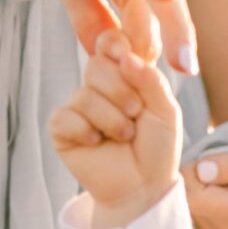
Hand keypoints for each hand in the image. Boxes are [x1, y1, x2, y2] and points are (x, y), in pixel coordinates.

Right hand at [48, 20, 181, 228]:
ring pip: (84, 95)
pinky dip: (86, 132)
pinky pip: (65, 117)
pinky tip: (97, 143)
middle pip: (96, 65)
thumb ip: (151, 80)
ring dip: (111, 120)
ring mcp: (78, 105)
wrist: (144, 186)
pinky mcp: (62, 128)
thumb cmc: (157, 147)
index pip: (111, 42)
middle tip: (136, 113)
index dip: (115, 44)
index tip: (124, 56)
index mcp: (124, 73)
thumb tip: (126, 57)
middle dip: (121, 92)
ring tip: (124, 136)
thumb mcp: (166, 111)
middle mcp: (98, 85)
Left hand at [182, 134, 227, 228]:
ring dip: (199, 185)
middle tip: (221, 162)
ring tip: (227, 174)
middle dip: (195, 177)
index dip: (191, 171)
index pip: (193, 196)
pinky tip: (223, 187)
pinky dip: (203, 194)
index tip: (209, 156)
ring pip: (188, 206)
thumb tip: (200, 170)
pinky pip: (194, 210)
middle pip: (187, 201)